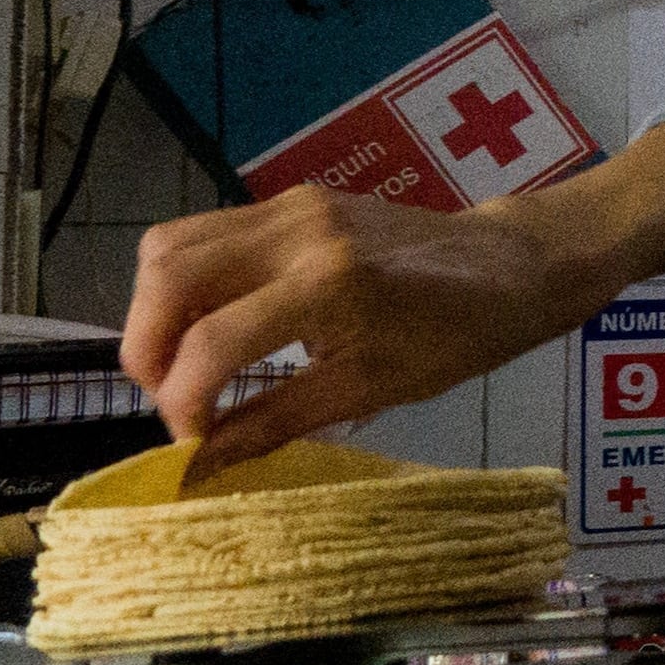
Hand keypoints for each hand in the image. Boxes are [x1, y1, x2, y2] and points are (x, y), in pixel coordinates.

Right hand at [121, 127, 664, 469]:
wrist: (517, 263)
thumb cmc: (460, 334)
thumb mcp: (373, 389)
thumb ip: (277, 422)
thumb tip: (199, 465)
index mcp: (329, 286)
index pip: (214, 342)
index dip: (183, 400)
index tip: (190, 441)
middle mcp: (299, 234)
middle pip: (169, 275)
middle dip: (147, 347)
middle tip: (171, 398)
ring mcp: (292, 207)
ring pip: (173, 245)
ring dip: (155, 310)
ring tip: (182, 364)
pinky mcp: (293, 199)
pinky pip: (206, 232)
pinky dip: (185, 283)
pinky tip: (210, 325)